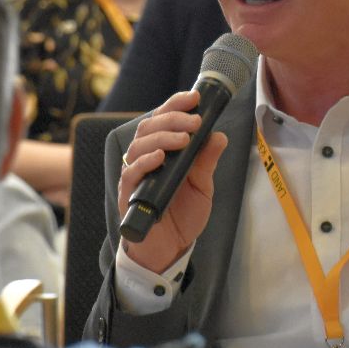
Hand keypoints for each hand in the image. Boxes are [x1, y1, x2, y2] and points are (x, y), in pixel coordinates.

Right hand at [118, 89, 228, 273]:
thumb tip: (218, 135)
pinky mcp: (129, 195)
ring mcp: (135, 176)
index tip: (193, 97)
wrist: (170, 250)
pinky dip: (144, 162)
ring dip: (162, 137)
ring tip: (183, 139)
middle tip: (194, 121)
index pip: (163, 120)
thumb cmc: (183, 215)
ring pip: (139, 146)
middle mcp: (145, 159)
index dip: (175, 105)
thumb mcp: (202, 186)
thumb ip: (206, 161)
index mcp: (162, 151)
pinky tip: (159, 157)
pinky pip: (131, 173)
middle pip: (149, 127)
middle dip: (172, 119)